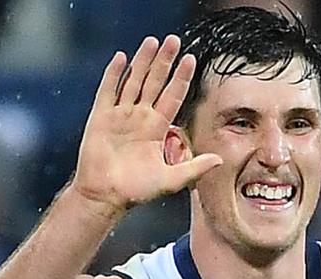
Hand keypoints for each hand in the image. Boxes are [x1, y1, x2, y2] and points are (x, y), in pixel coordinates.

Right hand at [72, 36, 221, 212]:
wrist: (106, 196)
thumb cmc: (137, 190)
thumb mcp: (171, 179)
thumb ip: (194, 168)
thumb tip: (220, 161)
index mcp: (157, 128)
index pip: (173, 96)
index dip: (181, 78)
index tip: (192, 60)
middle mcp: (140, 117)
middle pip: (154, 82)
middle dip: (164, 62)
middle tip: (174, 40)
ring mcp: (120, 115)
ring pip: (133, 81)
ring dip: (142, 61)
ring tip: (152, 41)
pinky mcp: (101, 117)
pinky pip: (108, 91)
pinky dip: (114, 74)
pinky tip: (122, 58)